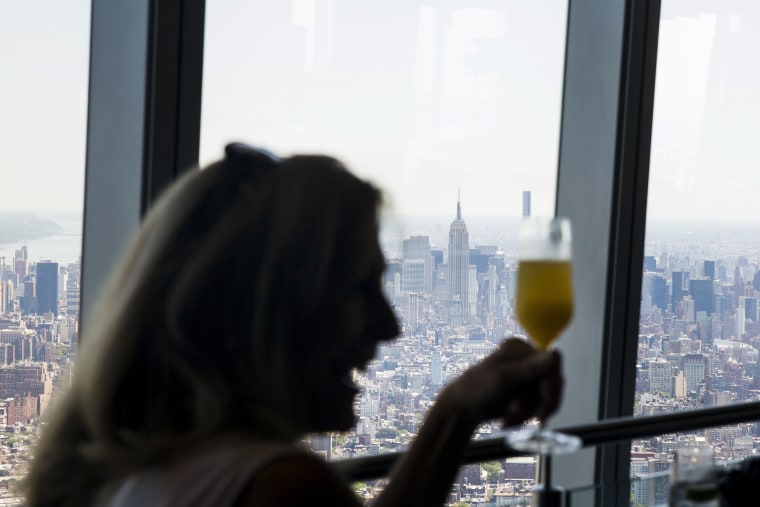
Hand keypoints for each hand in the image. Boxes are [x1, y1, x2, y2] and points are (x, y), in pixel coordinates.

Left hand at [440, 337, 562, 427]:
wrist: (463, 408)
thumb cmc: (475, 387)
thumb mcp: (501, 377)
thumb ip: (527, 368)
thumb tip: (553, 356)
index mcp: (520, 349)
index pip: (552, 360)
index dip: (553, 379)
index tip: (545, 395)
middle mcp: (528, 362)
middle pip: (554, 382)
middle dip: (543, 403)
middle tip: (537, 419)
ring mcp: (529, 379)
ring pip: (549, 399)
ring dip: (531, 412)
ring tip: (510, 416)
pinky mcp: (528, 394)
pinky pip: (540, 408)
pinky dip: (526, 417)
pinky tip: (509, 419)